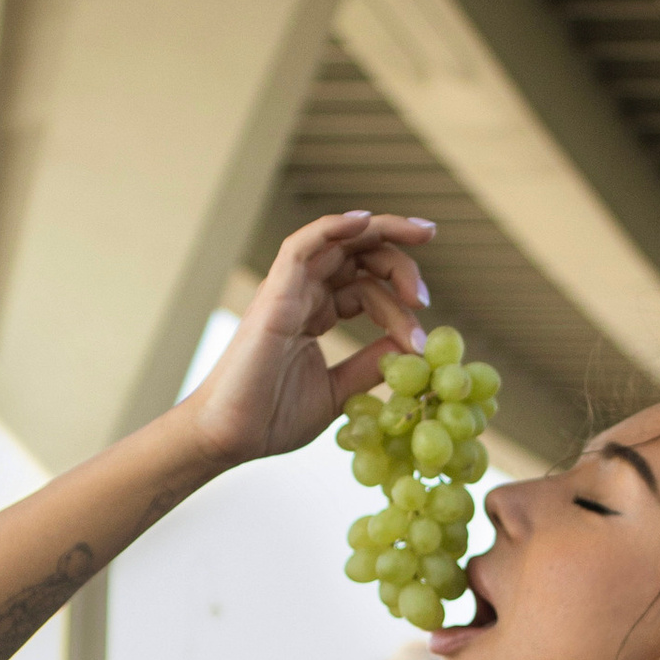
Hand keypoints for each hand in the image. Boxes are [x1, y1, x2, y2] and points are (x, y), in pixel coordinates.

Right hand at [184, 209, 435, 467]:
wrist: (230, 437)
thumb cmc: (272, 417)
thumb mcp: (339, 390)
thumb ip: (370, 365)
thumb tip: (411, 349)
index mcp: (315, 312)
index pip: (367, 287)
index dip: (401, 298)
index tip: (428, 326)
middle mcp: (302, 293)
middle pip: (358, 255)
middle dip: (401, 258)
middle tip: (428, 281)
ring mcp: (288, 290)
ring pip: (339, 242)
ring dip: (383, 232)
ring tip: (422, 237)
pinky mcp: (275, 295)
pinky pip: (302, 246)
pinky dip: (332, 227)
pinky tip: (364, 221)